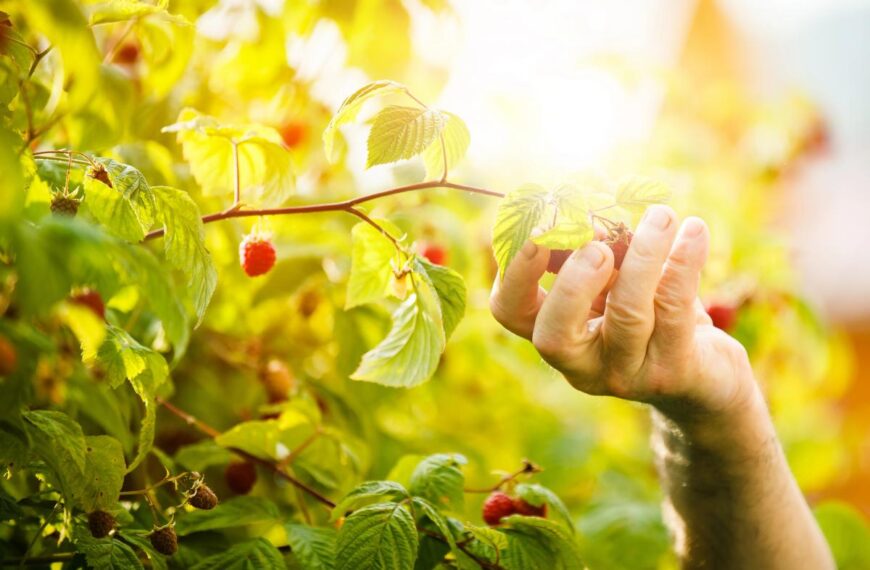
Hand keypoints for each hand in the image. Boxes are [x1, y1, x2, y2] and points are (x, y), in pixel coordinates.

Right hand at [490, 205, 757, 424]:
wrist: (706, 371)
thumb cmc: (649, 310)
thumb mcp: (616, 276)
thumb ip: (594, 246)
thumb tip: (585, 205)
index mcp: (554, 332)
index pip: (510, 311)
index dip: (516, 271)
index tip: (540, 227)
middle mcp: (580, 363)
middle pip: (553, 336)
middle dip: (571, 284)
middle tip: (597, 245)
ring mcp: (625, 373)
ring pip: (628, 316)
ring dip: (643, 256)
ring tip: (660, 216)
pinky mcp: (672, 372)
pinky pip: (676, 310)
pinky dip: (684, 262)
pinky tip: (694, 230)